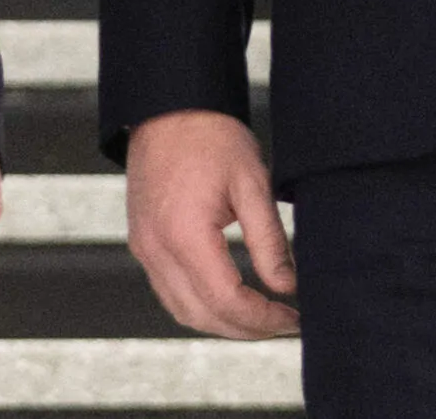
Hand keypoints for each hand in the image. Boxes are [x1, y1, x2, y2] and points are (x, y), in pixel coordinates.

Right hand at [125, 109, 296, 338]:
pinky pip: (169, 293)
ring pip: (183, 311)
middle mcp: (156, 248)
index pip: (227, 301)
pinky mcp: (142, 243)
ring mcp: (144, 248)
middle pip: (203, 316)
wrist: (167, 106)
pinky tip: (229, 299)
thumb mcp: (252, 182)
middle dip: (247, 329)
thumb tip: (287, 287)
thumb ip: (270, 240)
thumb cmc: (211, 136)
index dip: (264, 319)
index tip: (294, 318)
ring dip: (223, 323)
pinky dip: (201, 306)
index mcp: (184, 234)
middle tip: (284, 323)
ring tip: (262, 317)